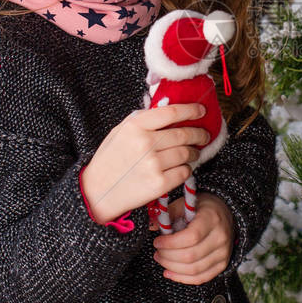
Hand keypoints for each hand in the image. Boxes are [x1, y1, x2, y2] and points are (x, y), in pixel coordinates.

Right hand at [82, 104, 209, 224]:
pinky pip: (184, 172)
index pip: (171, 112)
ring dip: (194, 153)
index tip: (201, 111)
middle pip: (184, 133)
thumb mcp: (120, 132)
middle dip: (199, 134)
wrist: (97, 192)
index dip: (191, 110)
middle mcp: (145, 143)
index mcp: (135, 126)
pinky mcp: (158, 184)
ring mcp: (153, 164)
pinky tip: (182, 167)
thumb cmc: (110, 159)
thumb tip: (171, 112)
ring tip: (193, 153)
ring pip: (187, 153)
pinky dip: (187, 169)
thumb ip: (143, 120)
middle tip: (204, 135)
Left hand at [153, 192, 234, 283]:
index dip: (170, 243)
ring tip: (162, 260)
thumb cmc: (202, 208)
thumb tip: (152, 226)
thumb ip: (168, 214)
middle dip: (168, 257)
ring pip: (194, 270)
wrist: (223, 213)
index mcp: (211, 218)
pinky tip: (171, 272)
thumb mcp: (185, 203)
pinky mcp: (222, 264)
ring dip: (173, 268)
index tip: (158, 242)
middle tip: (157, 252)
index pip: (191, 237)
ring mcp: (223, 252)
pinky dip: (183, 278)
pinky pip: (201, 278)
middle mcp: (220, 237)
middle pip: (190, 256)